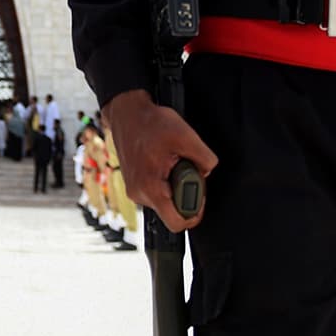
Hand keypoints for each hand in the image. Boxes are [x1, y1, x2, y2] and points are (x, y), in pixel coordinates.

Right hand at [101, 89, 217, 232]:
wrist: (127, 112)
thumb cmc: (150, 122)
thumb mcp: (186, 136)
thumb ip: (205, 158)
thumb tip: (208, 172)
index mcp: (150, 188)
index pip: (177, 223)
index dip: (195, 211)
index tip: (199, 192)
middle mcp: (139, 194)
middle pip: (172, 212)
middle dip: (184, 193)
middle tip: (185, 169)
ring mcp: (135, 190)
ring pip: (165, 201)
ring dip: (174, 185)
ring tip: (171, 161)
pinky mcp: (134, 184)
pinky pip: (157, 192)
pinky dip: (165, 181)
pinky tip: (163, 162)